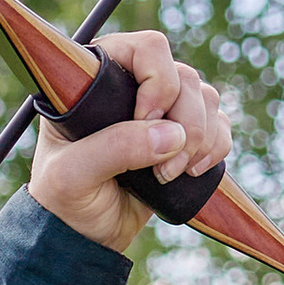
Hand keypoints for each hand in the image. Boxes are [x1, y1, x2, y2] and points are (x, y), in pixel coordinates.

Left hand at [28, 29, 229, 253]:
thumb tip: (173, 135)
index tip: (144, 121)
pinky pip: (220, 124)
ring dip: (200, 138)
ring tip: (171, 174)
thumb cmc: (63, 198)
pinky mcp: (181, 136)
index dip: (158, 80)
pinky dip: (216, 146)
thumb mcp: (72, 174)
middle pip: (184, 76)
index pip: (146, 49)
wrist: (82, 236)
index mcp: (97, 78)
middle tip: (163, 167)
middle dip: (185, 123)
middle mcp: (133, 86)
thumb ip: (115, 149)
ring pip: (206, 98)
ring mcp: (160, 110)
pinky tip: (193, 171)